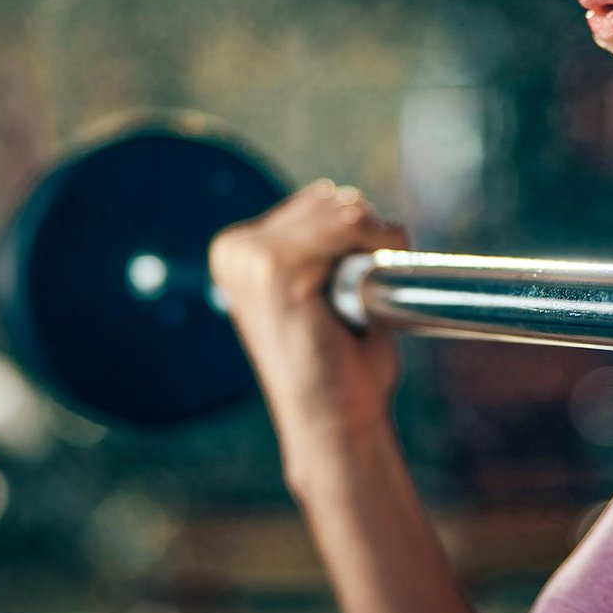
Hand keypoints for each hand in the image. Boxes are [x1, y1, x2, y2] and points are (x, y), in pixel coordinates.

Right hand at [208, 181, 410, 458]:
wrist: (335, 420)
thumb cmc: (338, 363)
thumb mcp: (318, 286)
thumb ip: (317, 239)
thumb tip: (337, 192)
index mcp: (237, 250)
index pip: (319, 200)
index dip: (356, 232)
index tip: (358, 279)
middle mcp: (235, 248)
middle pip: (332, 199)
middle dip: (368, 235)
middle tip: (364, 293)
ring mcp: (252, 258)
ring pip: (344, 210)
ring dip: (376, 244)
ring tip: (361, 299)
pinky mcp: (277, 271)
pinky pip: (349, 226)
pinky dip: (377, 247)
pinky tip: (368, 291)